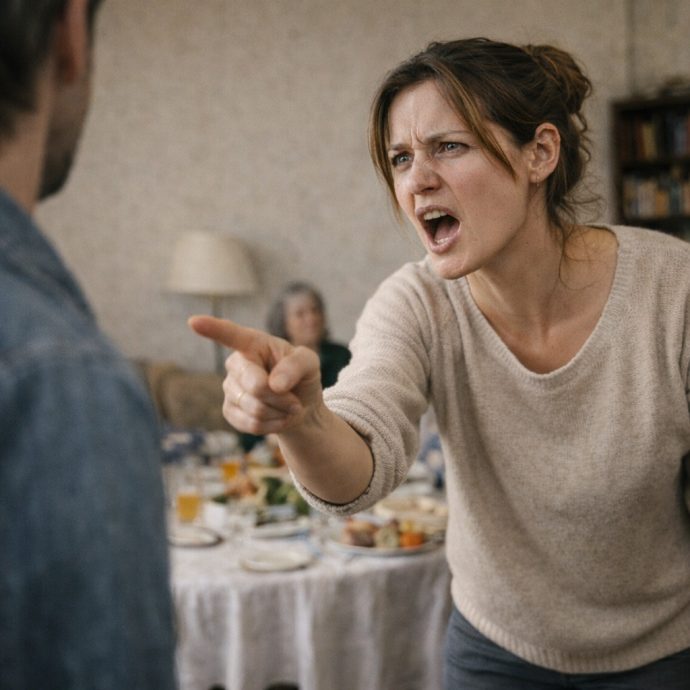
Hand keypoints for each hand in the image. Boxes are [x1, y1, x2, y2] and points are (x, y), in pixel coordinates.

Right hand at [188, 316, 322, 434]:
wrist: (300, 408)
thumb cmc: (302, 377)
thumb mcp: (309, 363)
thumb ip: (296, 366)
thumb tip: (274, 384)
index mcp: (253, 343)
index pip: (231, 335)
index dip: (213, 329)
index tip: (194, 322)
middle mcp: (236, 363)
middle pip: (256, 385)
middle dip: (281, 397)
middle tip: (295, 400)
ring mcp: (229, 387)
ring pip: (254, 407)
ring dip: (279, 412)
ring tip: (288, 407)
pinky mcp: (229, 410)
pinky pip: (250, 424)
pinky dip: (271, 425)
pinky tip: (278, 418)